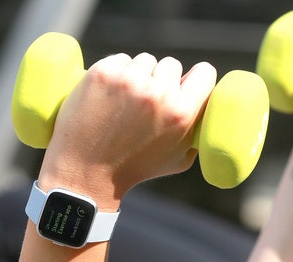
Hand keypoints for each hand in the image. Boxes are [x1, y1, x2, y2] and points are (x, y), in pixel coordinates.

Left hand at [38, 53, 216, 208]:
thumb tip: (207, 106)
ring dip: (138, 75)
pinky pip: (120, 59)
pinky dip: (116, 72)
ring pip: (144, 61)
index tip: (187, 82)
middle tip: (145, 104)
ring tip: (124, 104)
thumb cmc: (134, 168)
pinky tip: (108, 96)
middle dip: (161, 80)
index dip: (197, 77)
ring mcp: (129, 80)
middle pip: (171, 65)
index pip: (205, 72)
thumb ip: (196, 130)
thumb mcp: (178, 159)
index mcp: (182, 113)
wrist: (84, 171)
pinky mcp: (103, 73)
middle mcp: (158, 93)